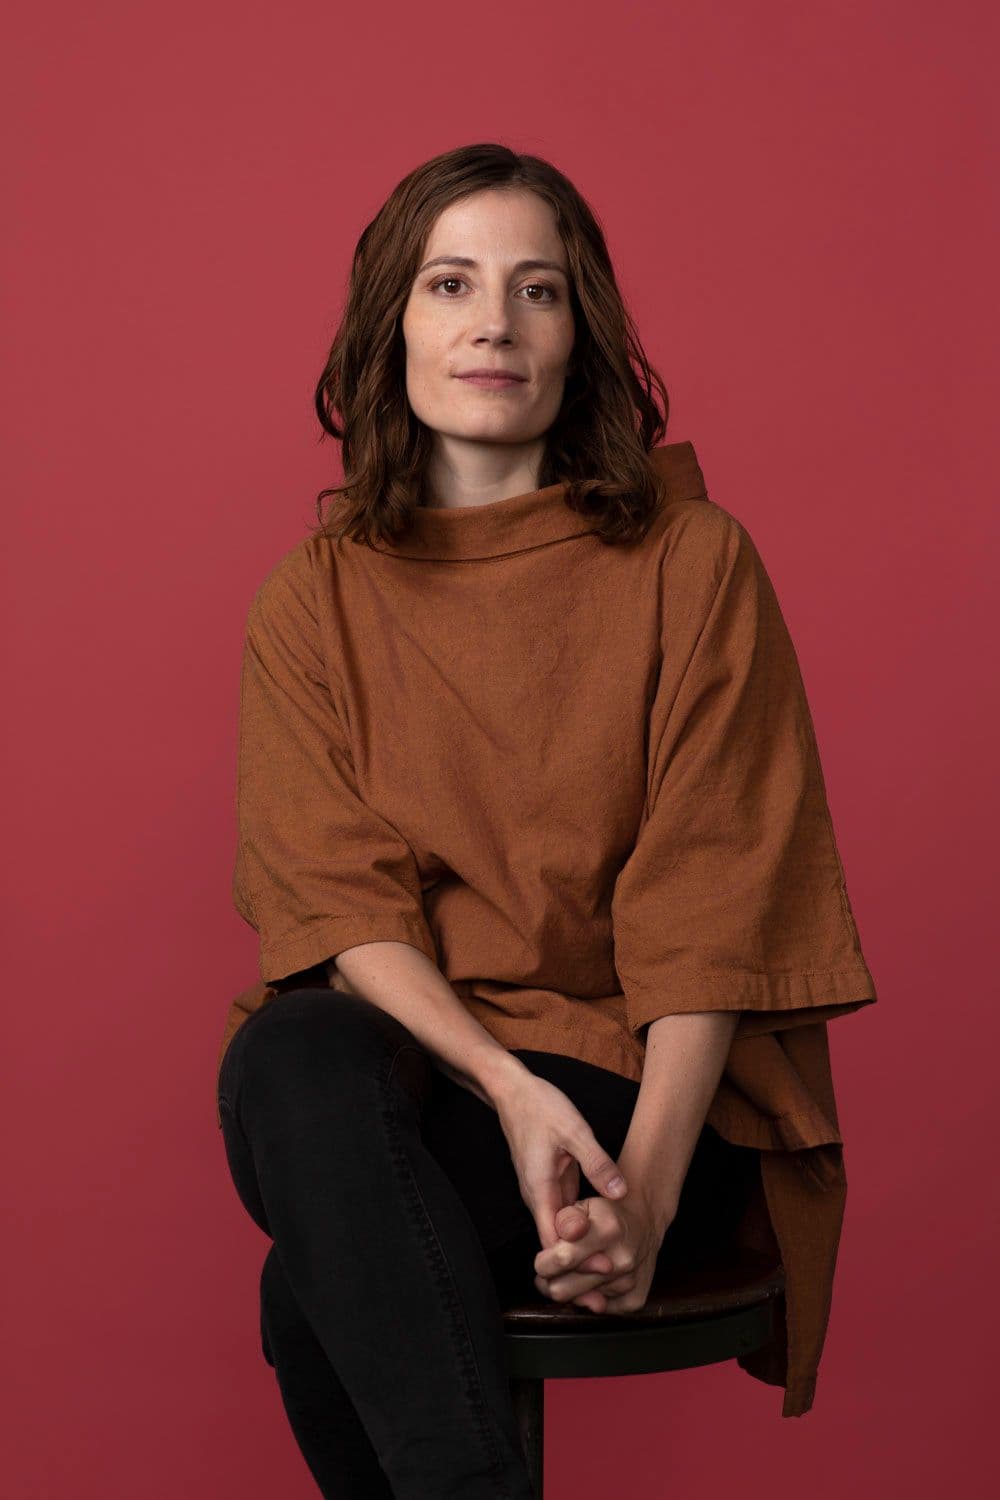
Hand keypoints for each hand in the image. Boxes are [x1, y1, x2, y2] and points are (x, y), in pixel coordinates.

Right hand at [491, 1067, 628, 1277]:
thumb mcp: (574, 1130)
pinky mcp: (553, 1187)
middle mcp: (538, 1199)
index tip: (605, 1269)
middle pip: (556, 1246)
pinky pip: (566, 1218)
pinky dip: (582, 1235)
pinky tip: (602, 1243)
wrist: (515, 1092)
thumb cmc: (541, 1108)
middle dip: (581, 1268)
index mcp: (539, 1190)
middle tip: (611, 1287)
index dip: (577, 1259)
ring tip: (611, 1275)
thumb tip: (620, 1192)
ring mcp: (545, 1194)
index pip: (553, 1240)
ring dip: (583, 1254)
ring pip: (562, 1235)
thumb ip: (597, 1162)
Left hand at [532, 1190, 671, 1313]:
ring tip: (578, 1270)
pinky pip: (597, 1312)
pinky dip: (592, 1298)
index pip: (561, 1259)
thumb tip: (555, 1247)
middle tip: (555, 1268)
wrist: (645, 1222)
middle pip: (563, 1290)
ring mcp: (629, 1282)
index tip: (544, 1259)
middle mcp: (621, 1259)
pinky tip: (594, 1280)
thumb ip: (563, 1220)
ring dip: (573, 1288)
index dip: (544, 1262)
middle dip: (551, 1280)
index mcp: (607, 1229)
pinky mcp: (635, 1300)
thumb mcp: (583, 1204)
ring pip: (578, 1303)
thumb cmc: (609, 1213)